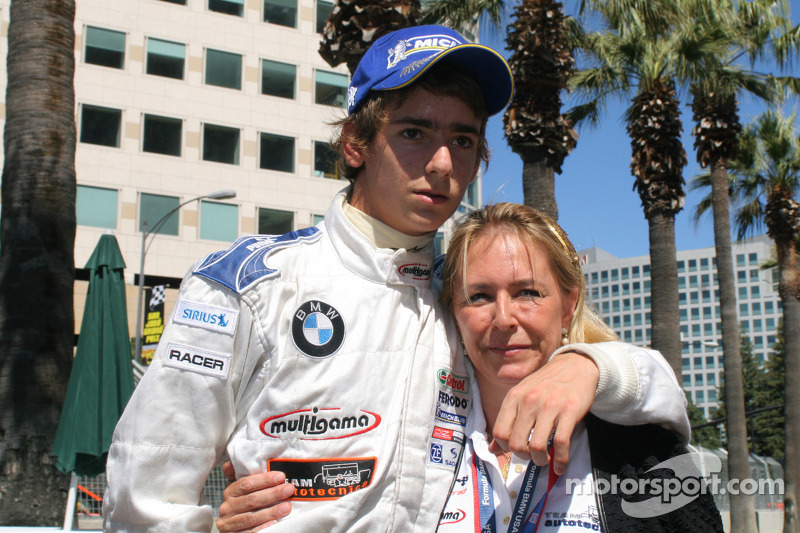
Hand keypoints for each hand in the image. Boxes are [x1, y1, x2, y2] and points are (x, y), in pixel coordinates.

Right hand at [216, 461, 295, 531]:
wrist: (235, 528)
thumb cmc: (243, 504)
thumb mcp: (241, 489)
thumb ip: (241, 475)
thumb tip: (231, 462)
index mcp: (230, 492)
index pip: (246, 484)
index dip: (264, 480)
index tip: (281, 477)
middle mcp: (227, 508)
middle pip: (251, 500)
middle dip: (272, 494)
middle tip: (289, 489)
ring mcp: (229, 524)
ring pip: (251, 517)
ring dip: (271, 511)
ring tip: (287, 507)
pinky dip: (263, 528)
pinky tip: (274, 524)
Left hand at [489, 352, 598, 475]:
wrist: (575, 365)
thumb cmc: (546, 384)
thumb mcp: (521, 395)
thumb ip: (507, 421)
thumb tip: (493, 449)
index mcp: (514, 397)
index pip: (499, 432)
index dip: (505, 448)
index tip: (515, 450)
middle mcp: (529, 401)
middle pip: (516, 443)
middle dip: (523, 456)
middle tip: (530, 456)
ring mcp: (549, 406)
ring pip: (537, 446)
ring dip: (540, 460)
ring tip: (544, 459)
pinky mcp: (569, 411)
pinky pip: (561, 444)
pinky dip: (560, 461)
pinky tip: (560, 466)